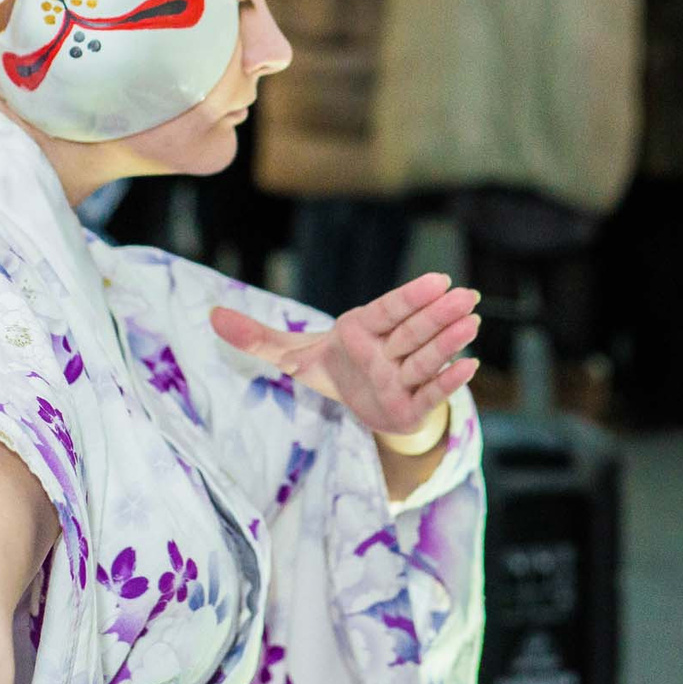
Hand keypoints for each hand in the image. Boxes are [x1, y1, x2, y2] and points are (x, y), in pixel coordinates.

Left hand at [210, 272, 479, 443]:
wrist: (357, 403)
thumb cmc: (331, 368)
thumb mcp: (290, 356)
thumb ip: (255, 337)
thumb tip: (211, 315)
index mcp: (362, 329)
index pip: (388, 310)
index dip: (411, 296)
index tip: (437, 279)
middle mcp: (387, 349)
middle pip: (413, 331)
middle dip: (438, 314)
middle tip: (465, 294)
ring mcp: (403, 375)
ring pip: (426, 357)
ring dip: (449, 341)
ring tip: (471, 321)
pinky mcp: (412, 404)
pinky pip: (432, 391)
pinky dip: (450, 381)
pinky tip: (469, 365)